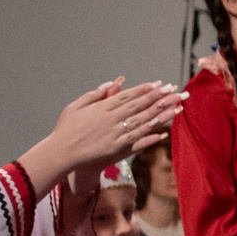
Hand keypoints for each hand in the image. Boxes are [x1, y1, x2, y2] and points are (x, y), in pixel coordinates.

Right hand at [32, 79, 183, 178]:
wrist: (61, 152)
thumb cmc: (67, 128)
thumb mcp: (76, 106)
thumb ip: (94, 94)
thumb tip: (112, 83)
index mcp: (102, 108)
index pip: (128, 96)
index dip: (144, 90)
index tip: (159, 84)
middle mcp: (110, 119)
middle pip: (139, 106)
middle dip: (158, 98)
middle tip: (174, 91)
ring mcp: (114, 134)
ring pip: (141, 122)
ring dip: (159, 115)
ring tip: (175, 108)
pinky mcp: (116, 148)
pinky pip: (137, 141)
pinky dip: (150, 136)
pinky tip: (164, 133)